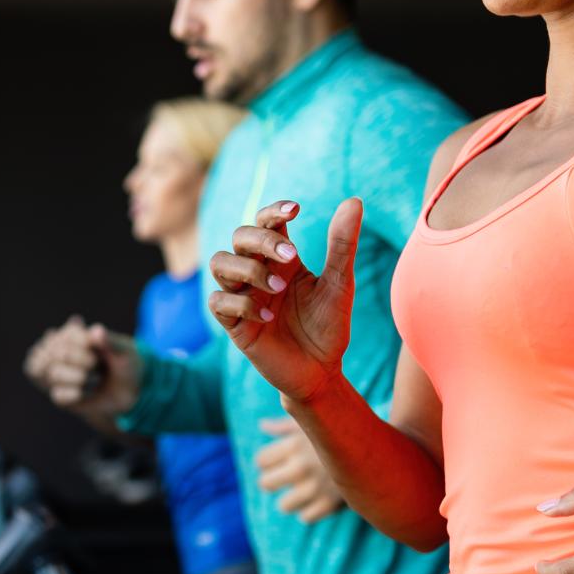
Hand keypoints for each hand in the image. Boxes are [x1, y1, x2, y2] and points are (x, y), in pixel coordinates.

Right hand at [23, 316, 140, 418]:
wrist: (132, 392)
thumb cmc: (127, 364)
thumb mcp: (125, 351)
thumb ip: (111, 341)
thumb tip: (96, 330)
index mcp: (74, 335)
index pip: (67, 335)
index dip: (84, 345)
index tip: (99, 353)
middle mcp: (61, 352)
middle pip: (57, 354)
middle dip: (81, 361)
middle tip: (97, 365)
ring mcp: (59, 374)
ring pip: (53, 374)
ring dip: (78, 377)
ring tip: (95, 379)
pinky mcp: (61, 395)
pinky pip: (57, 395)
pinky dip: (72, 394)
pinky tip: (82, 393)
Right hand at [207, 198, 360, 402]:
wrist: (321, 372)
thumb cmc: (328, 326)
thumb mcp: (340, 284)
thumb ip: (342, 245)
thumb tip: (354, 201)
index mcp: (281, 259)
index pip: (266, 222)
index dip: (273, 211)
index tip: (295, 210)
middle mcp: (258, 272)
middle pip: (239, 236)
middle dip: (261, 240)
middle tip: (292, 255)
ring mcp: (243, 296)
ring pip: (220, 262)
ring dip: (247, 269)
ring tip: (279, 287)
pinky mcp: (235, 325)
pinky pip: (219, 302)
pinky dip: (241, 304)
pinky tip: (268, 317)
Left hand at [254, 415, 344, 523]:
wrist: (379, 447)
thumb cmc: (341, 431)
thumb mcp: (315, 422)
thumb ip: (285, 426)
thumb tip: (263, 425)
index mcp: (294, 444)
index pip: (261, 460)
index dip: (266, 463)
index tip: (277, 463)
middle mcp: (301, 466)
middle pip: (265, 483)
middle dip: (272, 482)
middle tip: (284, 478)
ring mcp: (315, 487)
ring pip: (284, 505)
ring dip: (290, 500)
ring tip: (301, 491)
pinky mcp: (330, 504)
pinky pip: (306, 517)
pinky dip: (309, 511)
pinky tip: (317, 500)